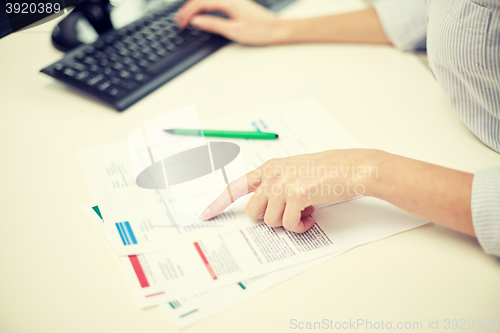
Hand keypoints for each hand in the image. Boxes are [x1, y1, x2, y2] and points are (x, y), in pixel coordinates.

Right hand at [176, 0, 281, 44]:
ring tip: (186, 17)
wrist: (276, 29)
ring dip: (194, 6)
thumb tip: (196, 20)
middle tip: (178, 21)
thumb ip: (213, 24)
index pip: (200, 3)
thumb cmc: (259, 31)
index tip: (181, 23)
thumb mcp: (233, 31)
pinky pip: (214, 0)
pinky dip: (203, 6)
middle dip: (187, 9)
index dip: (187, 13)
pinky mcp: (236, 3)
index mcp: (228, 1)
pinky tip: (201, 13)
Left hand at [199, 149, 377, 232]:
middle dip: (269, 219)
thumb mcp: (295, 172)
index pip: (236, 187)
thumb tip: (265, 210)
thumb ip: (275, 186)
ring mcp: (283, 184)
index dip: (218, 203)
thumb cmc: (327, 172)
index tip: (204, 215)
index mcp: (269, 168)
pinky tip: (311, 217)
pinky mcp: (296, 195)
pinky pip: (289, 225)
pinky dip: (300, 227)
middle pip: (253, 212)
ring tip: (305, 212)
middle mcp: (272, 175)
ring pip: (271, 221)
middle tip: (289, 213)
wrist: (352, 168)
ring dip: (288, 223)